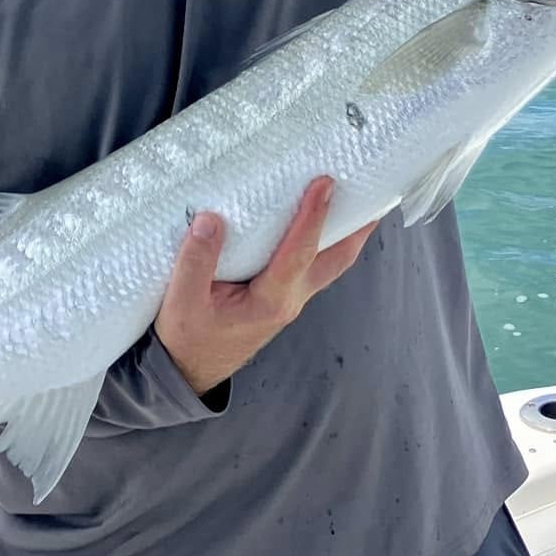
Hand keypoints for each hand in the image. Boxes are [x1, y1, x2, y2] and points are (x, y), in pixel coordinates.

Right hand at [156, 177, 379, 396]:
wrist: (188, 372)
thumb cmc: (187, 338)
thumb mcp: (181, 302)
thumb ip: (195, 261)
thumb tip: (210, 219)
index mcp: (270, 301)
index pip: (299, 253)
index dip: (313, 217)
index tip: (324, 183)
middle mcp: (290, 300)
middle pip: (336, 260)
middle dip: (358, 227)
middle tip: (374, 189)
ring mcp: (290, 300)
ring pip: (330, 263)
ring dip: (348, 234)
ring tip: (359, 198)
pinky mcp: (282, 297)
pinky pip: (313, 265)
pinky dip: (325, 242)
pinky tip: (321, 222)